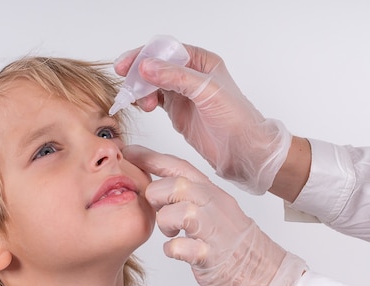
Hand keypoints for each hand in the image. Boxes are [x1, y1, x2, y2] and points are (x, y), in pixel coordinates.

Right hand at [114, 43, 291, 194]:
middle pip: (156, 65)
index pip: (166, 50)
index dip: (144, 55)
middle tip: (126, 85)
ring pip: (152, 83)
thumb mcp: (206, 92)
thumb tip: (146, 66)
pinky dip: (143, 100)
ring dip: (141, 90)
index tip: (127, 66)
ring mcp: (182, 93)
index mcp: (202, 61)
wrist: (243, 151)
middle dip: (138, 73)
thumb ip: (176, 77)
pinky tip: (140, 106)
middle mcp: (191, 74)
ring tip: (141, 103)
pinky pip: (153, 99)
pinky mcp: (177, 111)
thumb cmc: (236, 120)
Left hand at [124, 145, 306, 285]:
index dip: (149, 157)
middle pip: (175, 184)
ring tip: (172, 234)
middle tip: (160, 210)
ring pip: (177, 213)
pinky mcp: (212, 256)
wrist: (266, 275)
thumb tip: (155, 187)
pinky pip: (181, 247)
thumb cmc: (234, 244)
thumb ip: (187, 196)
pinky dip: (173, 250)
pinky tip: (179, 251)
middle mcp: (214, 205)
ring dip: (165, 224)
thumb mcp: (213, 210)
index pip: (177, 165)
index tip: (128, 152)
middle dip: (157, 197)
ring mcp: (215, 230)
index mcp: (211, 192)